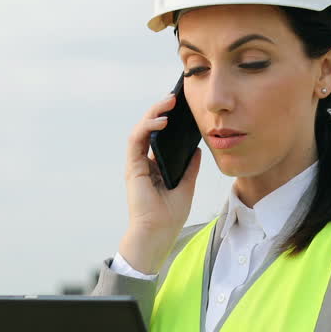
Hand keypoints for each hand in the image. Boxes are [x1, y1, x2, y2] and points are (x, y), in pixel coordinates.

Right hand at [118, 94, 202, 274]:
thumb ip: (190, 167)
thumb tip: (197, 149)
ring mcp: (137, 163)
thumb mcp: (187, 186)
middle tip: (175, 98)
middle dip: (160, 110)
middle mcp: (144, 162)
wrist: (158, 233)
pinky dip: (147, 126)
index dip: (168, 120)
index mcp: (155, 166)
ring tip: (169, 103)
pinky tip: (161, 120)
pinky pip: (136, 140)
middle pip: (150, 129)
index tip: (182, 108)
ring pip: (141, 129)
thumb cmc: (170, 216)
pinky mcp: (133, 166)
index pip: (160, 136)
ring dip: (153, 113)